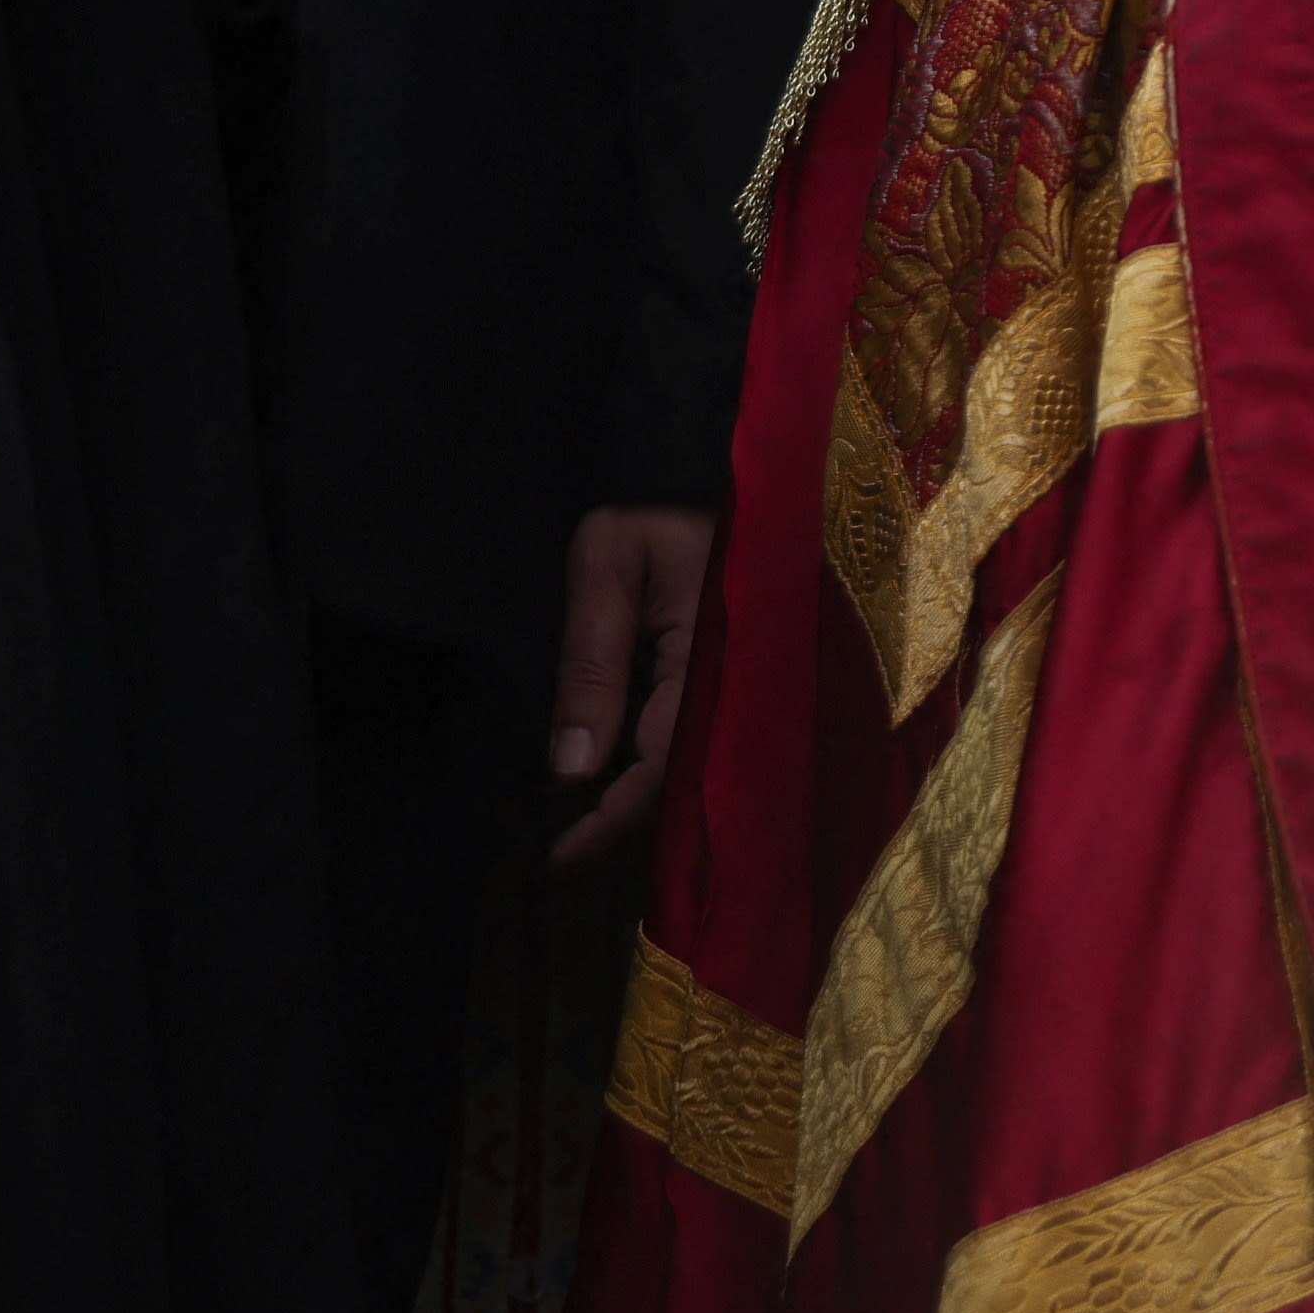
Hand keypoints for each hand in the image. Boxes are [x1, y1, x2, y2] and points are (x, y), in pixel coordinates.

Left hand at [544, 500, 717, 872]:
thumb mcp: (605, 565)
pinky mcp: (749, 666)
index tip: (559, 856)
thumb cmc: (652, 501)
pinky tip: (626, 777)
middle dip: (628, 824)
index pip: (665, 764)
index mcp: (717, 652)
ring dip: (646, 799)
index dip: (613, 819)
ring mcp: (754, 673)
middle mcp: (747, 676)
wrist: (701, 456)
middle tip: (563, 856)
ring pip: (702, 763)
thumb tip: (571, 771)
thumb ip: (591, 664)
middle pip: (691, 779)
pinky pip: (708, 733)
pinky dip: (665, 766)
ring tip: (584, 829)